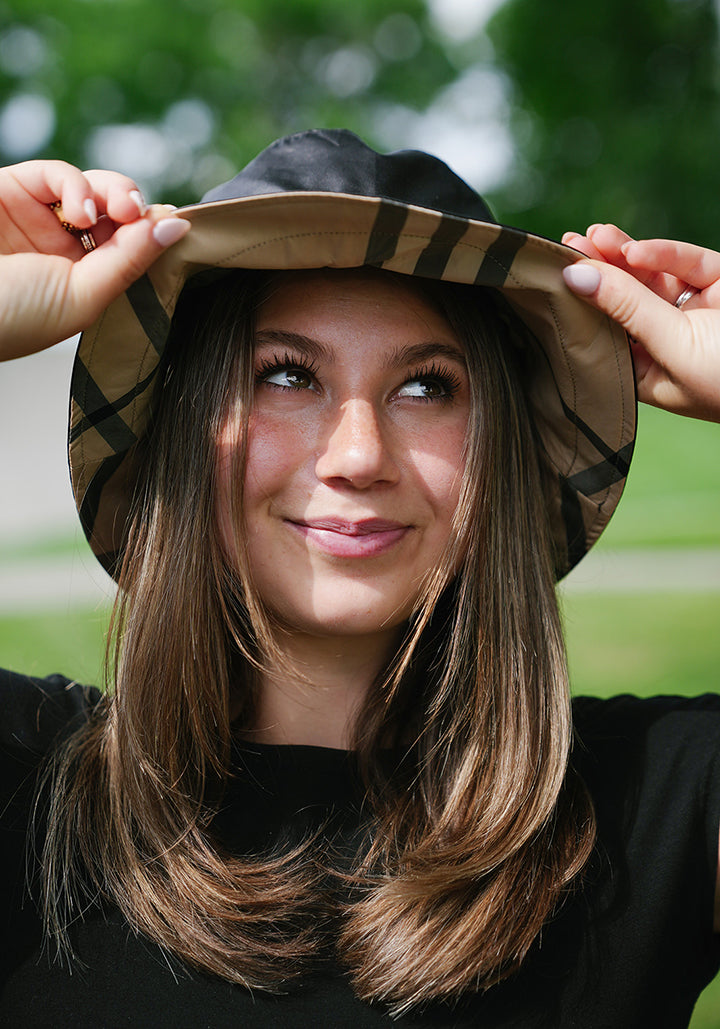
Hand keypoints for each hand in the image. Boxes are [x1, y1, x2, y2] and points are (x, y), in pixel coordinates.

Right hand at [0, 160, 190, 360]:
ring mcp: (39, 220)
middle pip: (118, 215)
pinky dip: (77, 184)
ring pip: (94, 189)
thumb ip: (130, 260)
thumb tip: (178, 226)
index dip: (154, 235)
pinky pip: (56, 175)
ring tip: (115, 210)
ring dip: (113, 193)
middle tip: (141, 213)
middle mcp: (64, 252)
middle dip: (136, 208)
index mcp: (85, 284)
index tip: (177, 229)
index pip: (131, 250)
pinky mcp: (12, 190)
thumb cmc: (10, 318)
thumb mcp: (83, 297)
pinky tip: (82, 209)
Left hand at [561, 224, 719, 422]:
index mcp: (647, 372)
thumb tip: (576, 276)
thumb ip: (627, 308)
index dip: (582, 305)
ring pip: (652, 276)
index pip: (604, 333)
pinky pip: (688, 263)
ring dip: (624, 255)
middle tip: (568, 245)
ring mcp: (694, 311)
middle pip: (623, 300)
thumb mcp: (672, 346)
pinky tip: (635, 250)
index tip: (557, 274)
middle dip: (598, 271)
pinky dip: (664, 253)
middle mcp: (666, 341)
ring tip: (595, 236)